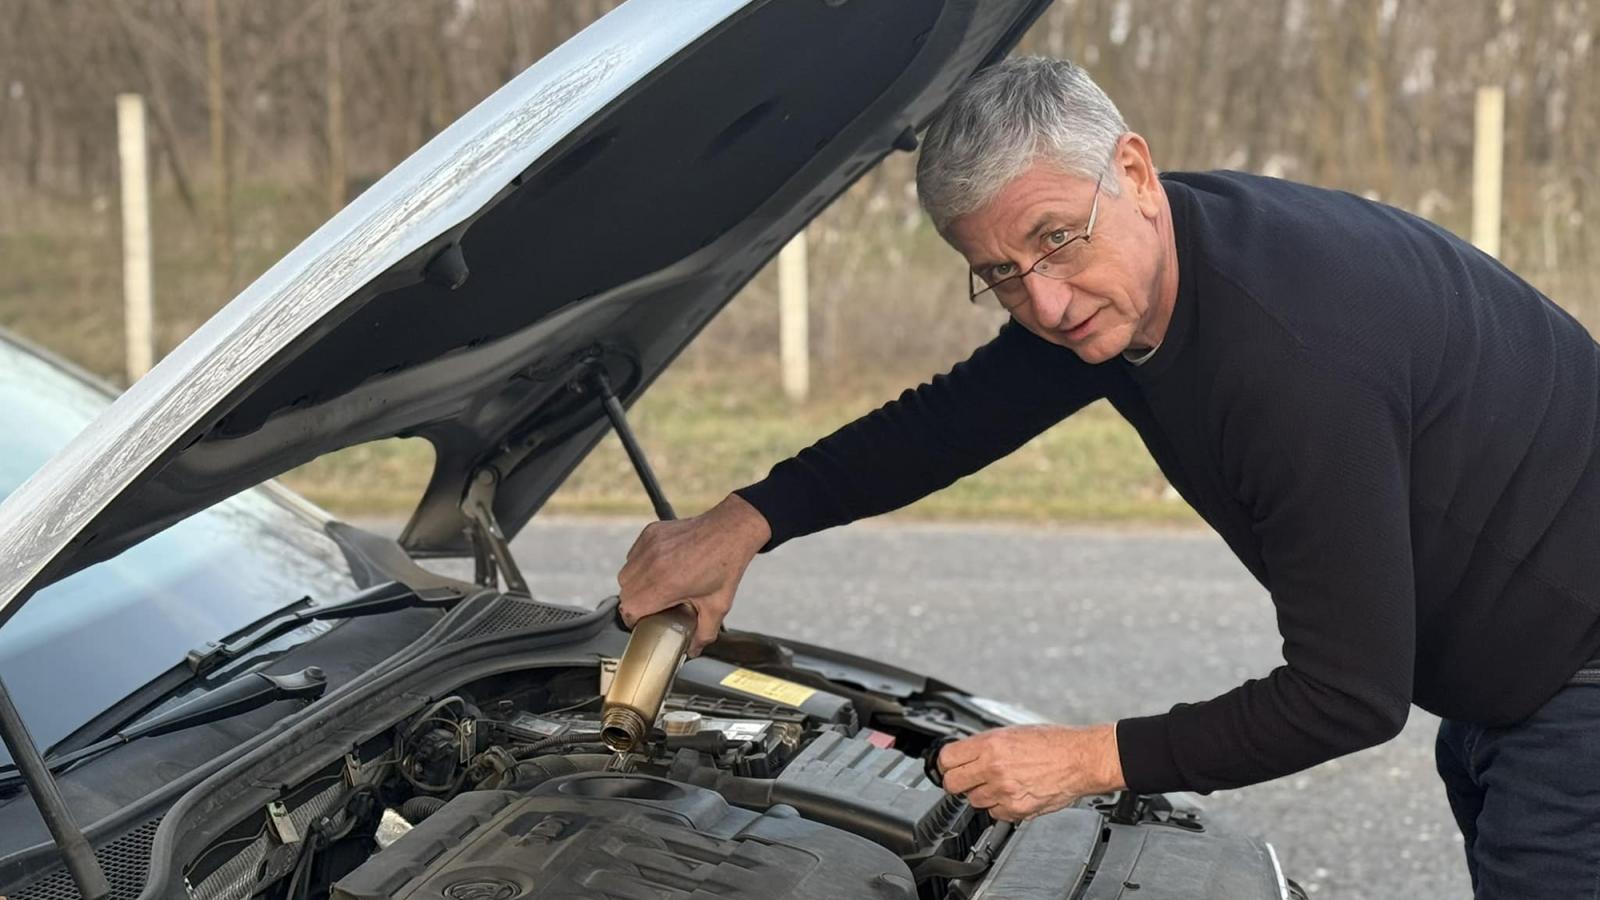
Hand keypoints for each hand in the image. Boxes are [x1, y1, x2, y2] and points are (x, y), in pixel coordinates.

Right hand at [617, 493, 771, 654]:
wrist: (731, 530)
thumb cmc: (726, 565)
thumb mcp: (718, 606)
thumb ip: (704, 634)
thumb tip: (692, 651)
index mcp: (666, 583)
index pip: (630, 609)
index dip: (634, 620)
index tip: (645, 622)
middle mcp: (652, 563)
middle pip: (625, 593)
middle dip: (635, 604)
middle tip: (653, 607)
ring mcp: (649, 545)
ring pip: (626, 573)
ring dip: (635, 584)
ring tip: (655, 588)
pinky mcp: (650, 533)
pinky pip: (633, 554)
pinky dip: (639, 565)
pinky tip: (658, 569)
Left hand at [937, 723, 1125, 821]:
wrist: (1081, 759)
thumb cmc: (1053, 743)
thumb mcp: (1012, 732)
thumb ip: (985, 744)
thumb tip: (966, 753)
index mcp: (990, 744)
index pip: (946, 758)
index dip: (946, 763)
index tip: (949, 766)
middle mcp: (993, 768)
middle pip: (952, 783)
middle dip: (958, 782)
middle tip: (969, 778)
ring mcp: (1004, 791)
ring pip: (973, 801)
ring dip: (982, 794)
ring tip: (1000, 783)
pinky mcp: (1016, 809)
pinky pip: (994, 813)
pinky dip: (1000, 806)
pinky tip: (1013, 793)